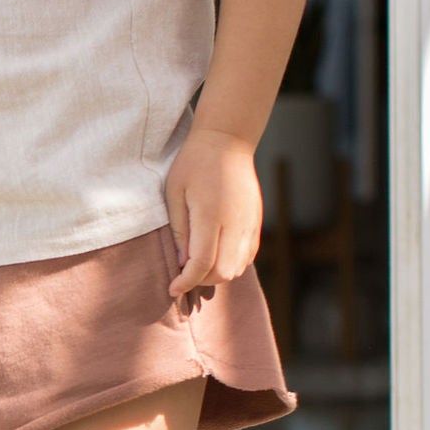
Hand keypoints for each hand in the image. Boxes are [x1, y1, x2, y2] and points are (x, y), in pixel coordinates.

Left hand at [164, 124, 262, 297]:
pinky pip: (248, 255)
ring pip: (239, 267)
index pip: (202, 263)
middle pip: (223, 271)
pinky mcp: (256, 222)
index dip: (186, 281)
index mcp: (212, 214)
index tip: (173, 288)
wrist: (227, 141)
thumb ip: (179, 230)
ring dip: (217, 274)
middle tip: (184, 276)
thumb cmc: (194, 163)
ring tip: (198, 267)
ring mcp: (250, 223)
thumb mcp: (175, 193)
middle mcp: (236, 222)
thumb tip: (181, 263)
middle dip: (202, 281)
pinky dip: (232, 264)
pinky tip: (216, 256)